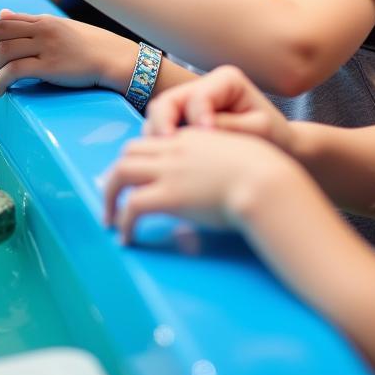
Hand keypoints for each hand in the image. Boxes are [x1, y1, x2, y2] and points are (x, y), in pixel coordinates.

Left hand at [0, 9, 136, 94]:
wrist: (114, 58)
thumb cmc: (90, 45)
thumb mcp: (59, 28)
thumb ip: (30, 23)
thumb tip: (2, 15)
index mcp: (43, 20)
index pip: (3, 22)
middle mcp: (42, 30)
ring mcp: (46, 47)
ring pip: (2, 52)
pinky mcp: (50, 66)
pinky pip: (15, 71)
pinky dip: (1, 81)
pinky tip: (2, 91)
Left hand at [103, 127, 299, 243]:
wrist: (265, 181)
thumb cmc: (263, 173)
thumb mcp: (238, 154)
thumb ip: (220, 160)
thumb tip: (214, 180)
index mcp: (191, 137)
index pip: (153, 140)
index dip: (140, 158)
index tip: (136, 177)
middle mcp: (175, 149)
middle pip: (129, 151)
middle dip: (116, 173)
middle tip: (114, 195)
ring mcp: (169, 171)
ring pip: (120, 173)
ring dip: (109, 195)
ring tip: (110, 218)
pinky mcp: (169, 196)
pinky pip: (132, 206)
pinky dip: (123, 222)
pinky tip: (126, 238)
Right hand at [144, 65, 293, 151]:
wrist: (279, 149)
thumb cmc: (274, 138)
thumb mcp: (258, 130)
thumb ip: (228, 128)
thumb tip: (198, 132)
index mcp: (226, 80)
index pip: (198, 96)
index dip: (197, 117)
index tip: (206, 138)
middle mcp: (204, 86)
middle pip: (168, 100)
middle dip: (162, 125)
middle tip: (167, 149)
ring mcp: (190, 102)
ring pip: (159, 114)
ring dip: (157, 136)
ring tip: (164, 159)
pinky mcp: (184, 120)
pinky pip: (162, 128)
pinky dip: (160, 144)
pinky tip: (167, 163)